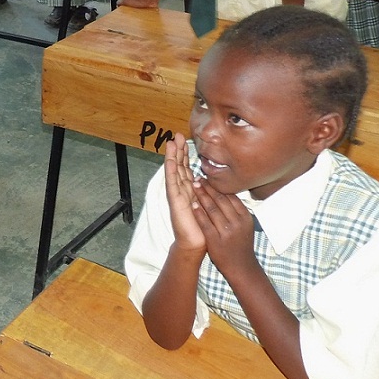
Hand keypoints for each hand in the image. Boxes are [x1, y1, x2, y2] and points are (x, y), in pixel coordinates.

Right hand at [162, 134, 204, 253]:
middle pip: (179, 166)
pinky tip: (170, 160)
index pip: (186, 168)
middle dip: (178, 151)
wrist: (195, 243)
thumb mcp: (207, 204)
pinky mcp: (174, 200)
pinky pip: (172, 182)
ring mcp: (176, 194)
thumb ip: (205, 192)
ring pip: (174, 171)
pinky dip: (171, 170)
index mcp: (189, 190)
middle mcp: (181, 190)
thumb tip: (208, 180)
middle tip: (176, 135)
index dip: (185, 155)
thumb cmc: (201, 226)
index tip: (186, 141)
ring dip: (172, 156)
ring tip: (171, 142)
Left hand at [192, 177, 258, 276]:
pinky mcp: (215, 239)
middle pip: (221, 200)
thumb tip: (227, 193)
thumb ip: (237, 211)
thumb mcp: (245, 225)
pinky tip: (192, 204)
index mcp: (245, 217)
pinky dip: (198, 212)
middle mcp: (237, 222)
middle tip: (199, 178)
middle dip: (208, 187)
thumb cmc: (242, 244)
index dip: (219, 186)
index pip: (231, 197)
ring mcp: (227, 231)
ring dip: (202, 196)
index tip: (210, 178)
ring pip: (212, 209)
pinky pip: (204, 222)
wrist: (241, 267)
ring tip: (194, 186)